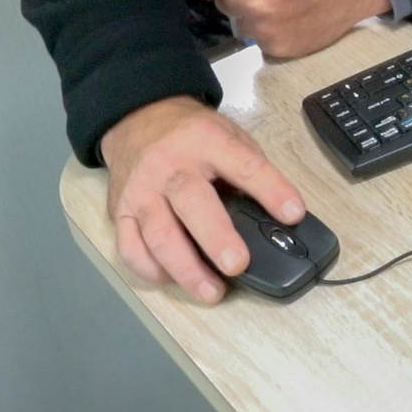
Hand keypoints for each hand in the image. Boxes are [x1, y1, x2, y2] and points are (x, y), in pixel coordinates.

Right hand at [98, 95, 305, 304]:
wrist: (136, 119)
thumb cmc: (191, 135)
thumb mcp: (228, 136)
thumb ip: (250, 171)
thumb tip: (279, 217)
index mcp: (206, 141)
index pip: (243, 164)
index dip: (271, 189)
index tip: (293, 214)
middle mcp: (170, 166)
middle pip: (191, 202)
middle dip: (215, 237)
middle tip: (237, 265)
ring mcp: (140, 190)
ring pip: (157, 233)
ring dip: (185, 268)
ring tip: (212, 291)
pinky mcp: (119, 211)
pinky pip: (130, 247)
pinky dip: (151, 269)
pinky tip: (173, 280)